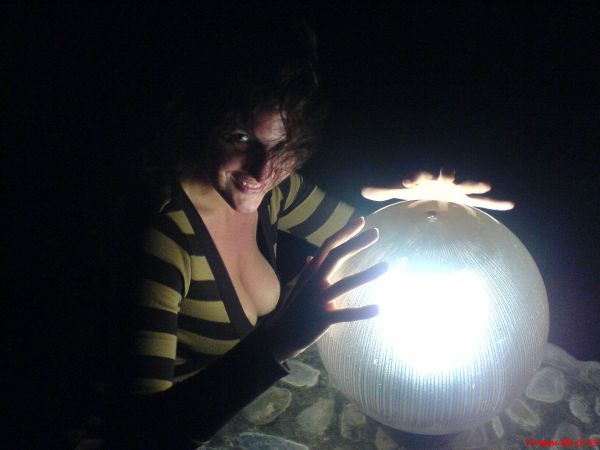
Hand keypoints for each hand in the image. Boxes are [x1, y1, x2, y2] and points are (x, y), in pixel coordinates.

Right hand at [265, 217, 387, 361]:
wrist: (279, 336)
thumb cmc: (292, 309)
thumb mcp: (298, 286)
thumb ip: (307, 271)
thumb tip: (310, 257)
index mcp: (311, 273)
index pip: (328, 246)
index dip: (344, 232)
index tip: (360, 221)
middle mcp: (314, 282)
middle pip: (336, 256)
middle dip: (356, 243)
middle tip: (376, 232)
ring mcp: (318, 300)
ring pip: (344, 284)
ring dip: (366, 275)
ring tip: (386, 266)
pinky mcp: (322, 319)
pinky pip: (344, 314)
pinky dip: (361, 312)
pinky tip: (378, 308)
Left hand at [361, 170, 514, 210]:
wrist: (433, 187)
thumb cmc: (416, 189)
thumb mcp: (399, 192)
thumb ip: (383, 190)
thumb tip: (362, 191)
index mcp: (424, 178)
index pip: (418, 175)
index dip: (413, 177)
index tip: (408, 181)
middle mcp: (442, 181)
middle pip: (447, 175)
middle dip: (448, 173)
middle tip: (448, 173)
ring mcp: (457, 189)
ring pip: (468, 186)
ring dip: (475, 184)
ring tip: (486, 184)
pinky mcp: (466, 198)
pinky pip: (484, 201)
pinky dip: (496, 203)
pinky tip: (510, 204)